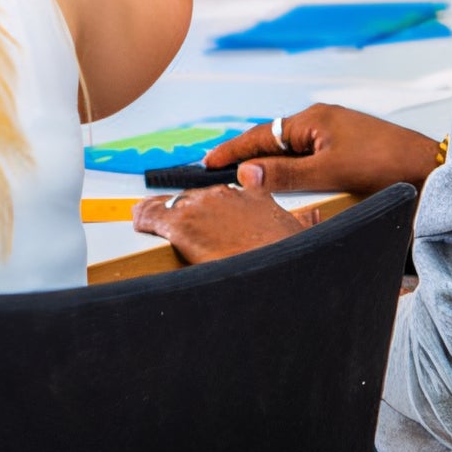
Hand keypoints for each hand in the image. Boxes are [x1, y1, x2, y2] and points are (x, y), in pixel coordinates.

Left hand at [131, 183, 318, 264]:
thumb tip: (313, 218)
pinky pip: (155, 216)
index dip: (223, 195)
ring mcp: (202, 207)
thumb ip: (303, 223)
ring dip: (165, 212)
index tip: (217, 198)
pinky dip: (144, 218)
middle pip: (200, 196)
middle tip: (183, 223)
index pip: (237, 185)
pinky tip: (138, 220)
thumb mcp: (299, 235)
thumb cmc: (283, 254)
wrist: (272, 266)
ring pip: (175, 203)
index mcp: (254, 197)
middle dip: (192, 210)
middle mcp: (226, 196)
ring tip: (150, 218)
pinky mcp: (181, 224)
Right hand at [203, 103, 441, 194]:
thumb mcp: (329, 172)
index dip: (232, 151)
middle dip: (248, 158)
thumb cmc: (385, 165)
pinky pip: (311, 158)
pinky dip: (295, 171)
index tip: (206, 164)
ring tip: (249, 185)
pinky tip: (291, 186)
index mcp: (313, 119)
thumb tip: (245, 172)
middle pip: (274, 142)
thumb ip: (286, 174)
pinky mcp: (350, 148)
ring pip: (293, 152)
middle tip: (220, 177)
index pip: (259, 135)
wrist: (431, 169)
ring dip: (273, 167)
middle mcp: (322, 121)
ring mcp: (337, 133)